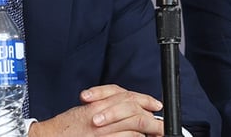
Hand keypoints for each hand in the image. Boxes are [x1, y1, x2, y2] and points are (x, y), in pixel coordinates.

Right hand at [28, 84, 163, 136]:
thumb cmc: (67, 125)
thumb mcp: (87, 107)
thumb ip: (107, 103)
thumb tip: (128, 105)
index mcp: (99, 103)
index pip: (129, 97)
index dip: (146, 100)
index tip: (156, 105)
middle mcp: (102, 115)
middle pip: (135, 113)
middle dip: (152, 119)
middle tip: (163, 125)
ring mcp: (103, 132)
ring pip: (134, 128)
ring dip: (145, 132)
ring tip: (153, 134)